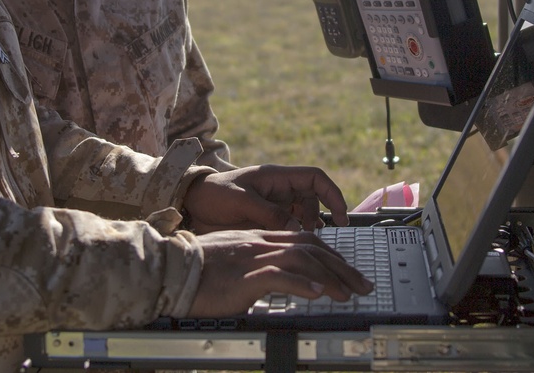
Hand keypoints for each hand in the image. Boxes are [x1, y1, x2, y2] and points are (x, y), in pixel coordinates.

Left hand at [182, 165, 349, 233]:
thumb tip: (297, 229)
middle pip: (313, 199)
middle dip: (321, 216)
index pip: (315, 178)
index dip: (332, 195)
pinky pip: (290, 225)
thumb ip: (270, 213)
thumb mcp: (242, 201)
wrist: (192, 204)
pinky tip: (292, 247)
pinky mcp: (267, 219)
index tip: (340, 217)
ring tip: (303, 243)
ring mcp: (274, 204)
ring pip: (303, 214)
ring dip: (308, 228)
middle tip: (319, 238)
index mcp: (276, 177)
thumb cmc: (215, 195)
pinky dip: (295, 235)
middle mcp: (279, 189)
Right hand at [188, 229, 373, 316]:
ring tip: (348, 294)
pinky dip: (302, 283)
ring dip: (330, 277)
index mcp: (257, 239)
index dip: (329, 255)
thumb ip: (250, 267)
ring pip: (302, 259)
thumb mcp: (230, 263)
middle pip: (310, 247)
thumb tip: (265, 281)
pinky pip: (280, 276)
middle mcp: (260, 243)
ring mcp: (253, 257)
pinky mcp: (245, 274)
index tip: (346, 272)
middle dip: (341, 267)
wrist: (170, 269)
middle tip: (362, 285)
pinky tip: (318, 293)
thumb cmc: (195, 271)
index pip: (302, 240)